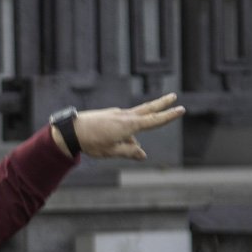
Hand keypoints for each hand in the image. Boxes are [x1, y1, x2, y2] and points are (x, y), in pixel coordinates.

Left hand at [53, 93, 184, 160]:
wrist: (71, 131)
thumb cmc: (91, 143)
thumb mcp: (112, 152)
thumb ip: (129, 152)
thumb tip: (143, 154)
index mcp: (129, 125)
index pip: (154, 120)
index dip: (168, 116)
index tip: (181, 109)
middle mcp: (125, 116)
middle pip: (148, 109)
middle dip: (162, 104)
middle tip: (173, 97)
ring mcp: (117, 114)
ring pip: (135, 118)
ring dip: (139, 126)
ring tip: (126, 145)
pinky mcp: (109, 116)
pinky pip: (123, 124)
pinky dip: (126, 132)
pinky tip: (114, 142)